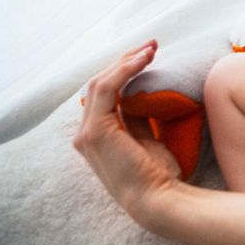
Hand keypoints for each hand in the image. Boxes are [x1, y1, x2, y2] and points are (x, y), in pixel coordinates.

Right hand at [73, 39, 182, 224]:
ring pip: (100, 83)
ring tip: (150, 48)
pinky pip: (106, 89)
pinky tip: (143, 60)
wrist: (159, 199)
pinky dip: (124, 71)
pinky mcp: (96, 131)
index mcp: (97, 136)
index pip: (104, 94)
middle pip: (99, 84)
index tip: (148, 55)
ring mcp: (87, 133)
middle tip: (151, 45)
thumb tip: (142, 96)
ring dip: (126, 62)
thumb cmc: (159, 176)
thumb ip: (138, 119)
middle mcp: (86, 134)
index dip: (124, 71)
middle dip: (125, 60)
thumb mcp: (148, 140)